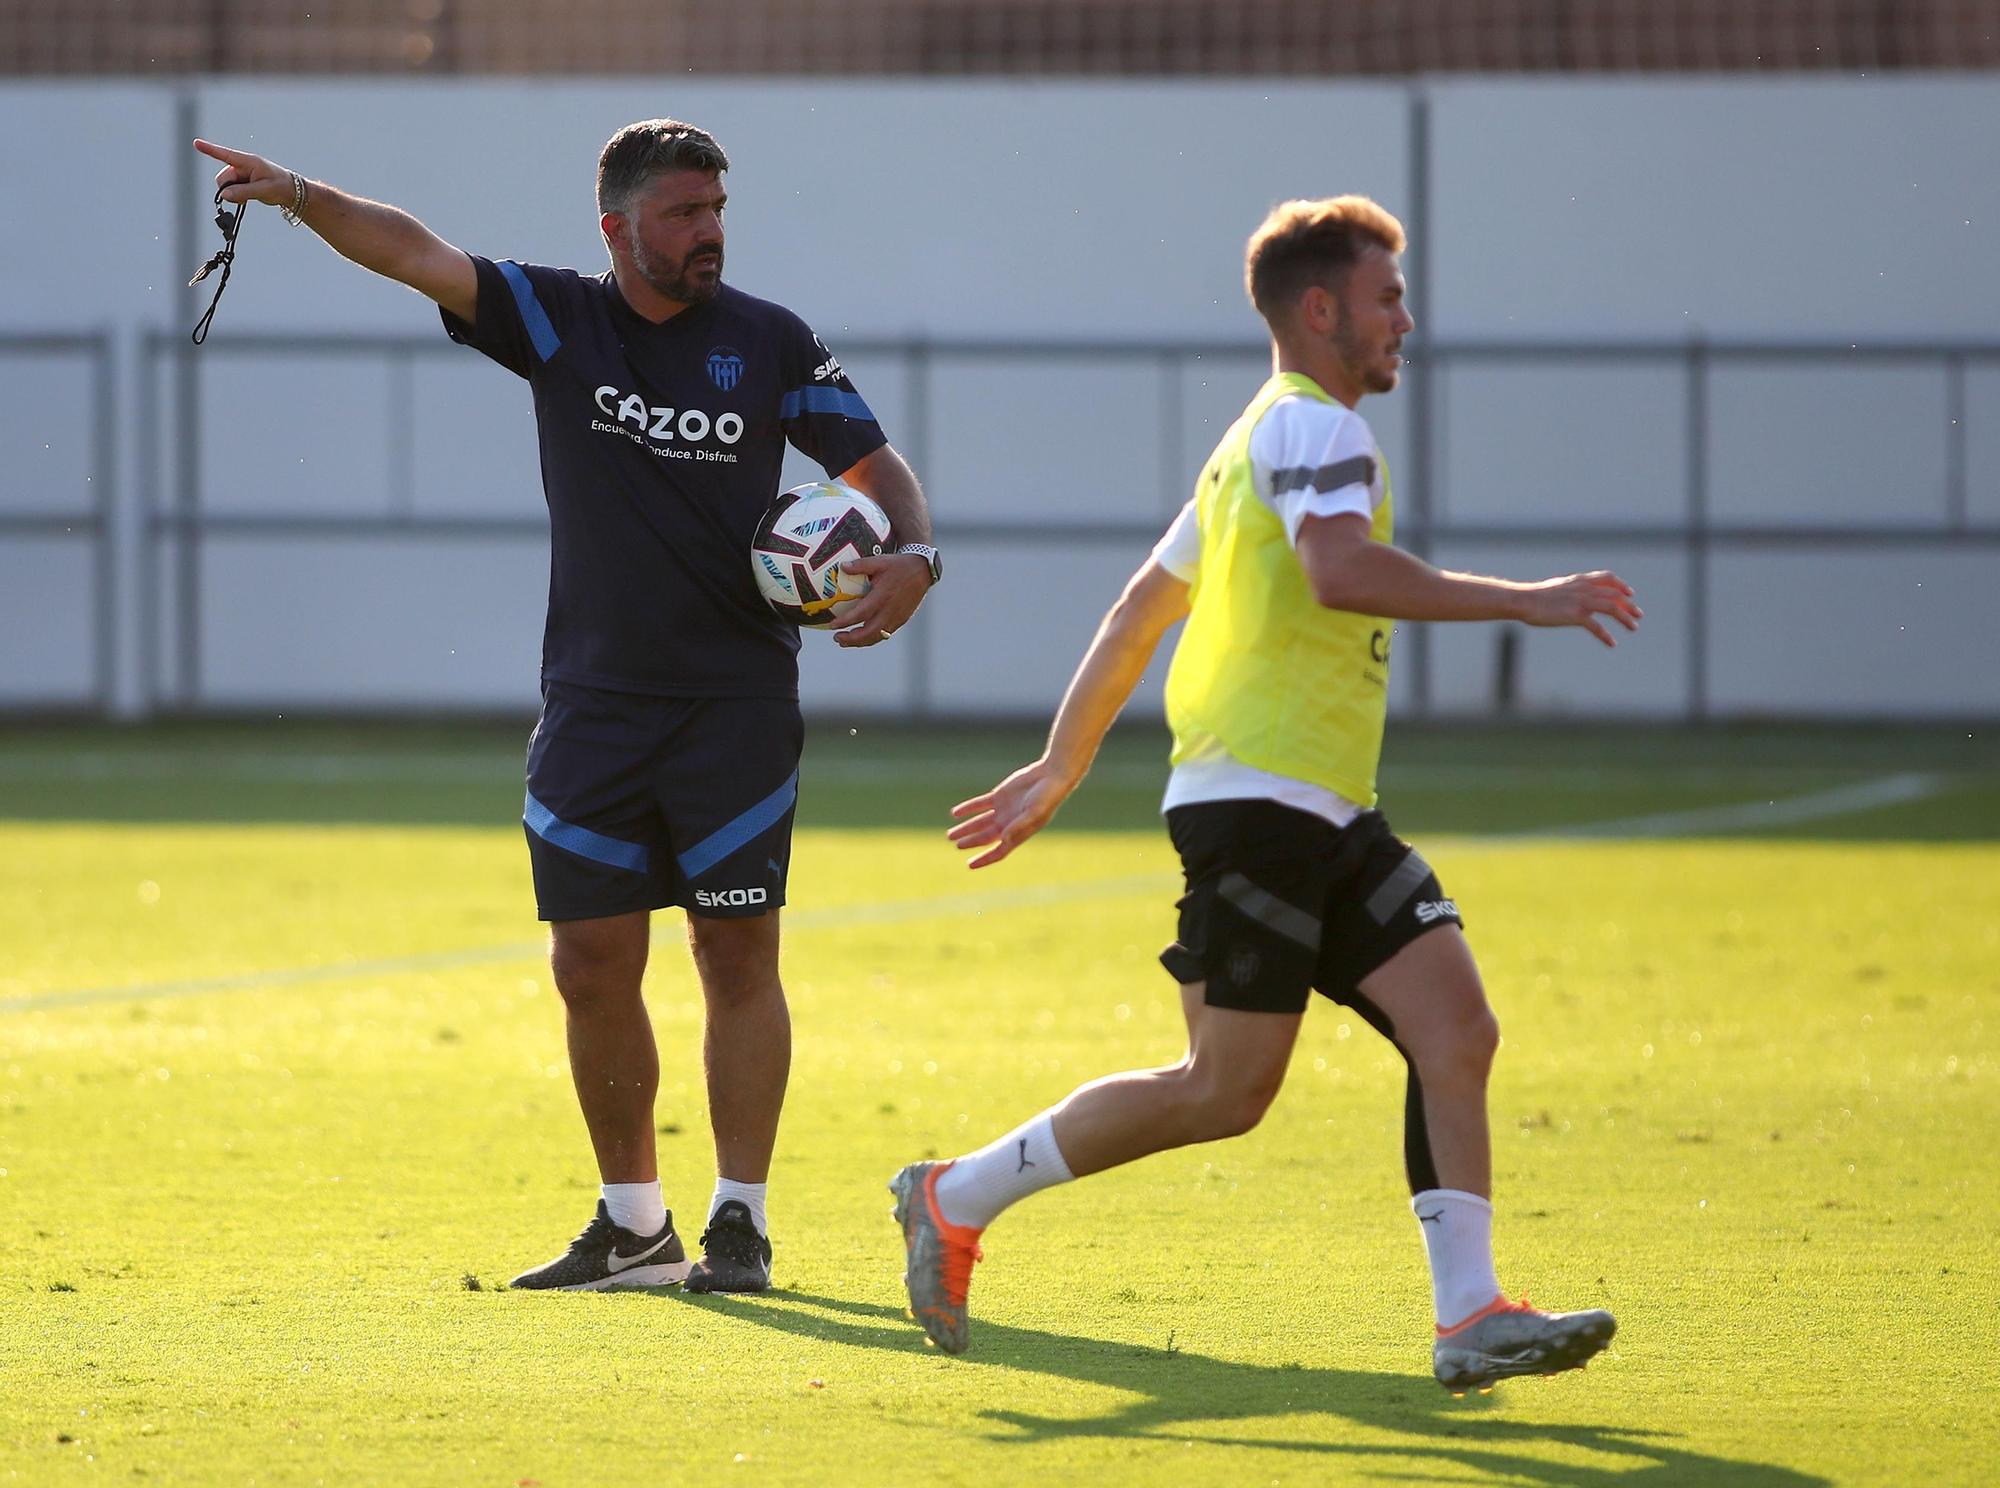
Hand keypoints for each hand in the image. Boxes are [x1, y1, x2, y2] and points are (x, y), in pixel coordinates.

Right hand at [194, 138, 294, 208]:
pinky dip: (235, 196)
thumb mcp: (263, 190)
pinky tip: (247, 198)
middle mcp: (242, 166)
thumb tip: (224, 195)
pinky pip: (231, 190)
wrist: (290, 191)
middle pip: (223, 178)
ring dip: (233, 194)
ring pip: (226, 185)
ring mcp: (241, 174)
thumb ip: (243, 192)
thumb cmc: (280, 186)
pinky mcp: (242, 182)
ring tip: (250, 196)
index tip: (196, 143)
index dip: (210, 149)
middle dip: (228, 189)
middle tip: (244, 197)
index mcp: (248, 162)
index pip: (226, 155)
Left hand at [832, 551, 930, 647]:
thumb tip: (842, 567)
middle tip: (836, 638)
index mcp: (882, 596)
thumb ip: (860, 565)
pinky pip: (885, 634)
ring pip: (877, 637)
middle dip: (851, 639)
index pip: (861, 614)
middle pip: (869, 632)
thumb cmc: (899, 565)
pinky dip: (872, 638)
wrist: (922, 570)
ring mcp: (897, 618)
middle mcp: (890, 610)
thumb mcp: (879, 561)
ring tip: (845, 641)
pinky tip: (862, 636)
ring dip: (860, 642)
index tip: (833, 625)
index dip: (846, 622)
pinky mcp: (902, 620)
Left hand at [947, 759, 1076, 868]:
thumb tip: (1004, 839)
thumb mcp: (1034, 812)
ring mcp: (1003, 810)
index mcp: (1019, 833)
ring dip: (965, 828)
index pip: (999, 851)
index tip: (970, 865)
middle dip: (970, 842)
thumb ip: (1019, 825)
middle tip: (955, 844)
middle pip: (984, 837)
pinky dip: (967, 809)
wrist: (1051, 775)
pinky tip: (955, 813)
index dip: (984, 859)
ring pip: (979, 822)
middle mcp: (1009, 824)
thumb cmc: (1047, 797)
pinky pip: (979, 804)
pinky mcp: (999, 796)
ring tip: (950, 834)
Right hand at [1518, 571, 1642, 646]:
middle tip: (1638, 615)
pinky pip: (1596, 626)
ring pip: (1612, 608)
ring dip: (1625, 618)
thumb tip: (1572, 596)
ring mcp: (1581, 601)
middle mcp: (1584, 588)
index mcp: (1580, 580)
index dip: (1621, 586)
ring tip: (1633, 628)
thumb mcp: (1557, 588)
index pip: (1608, 578)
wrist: (1524, 600)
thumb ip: (1570, 590)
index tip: (1630, 594)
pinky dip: (1606, 635)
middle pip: (1615, 594)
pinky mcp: (1575, 615)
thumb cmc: (1535, 597)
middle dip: (1629, 605)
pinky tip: (1612, 643)